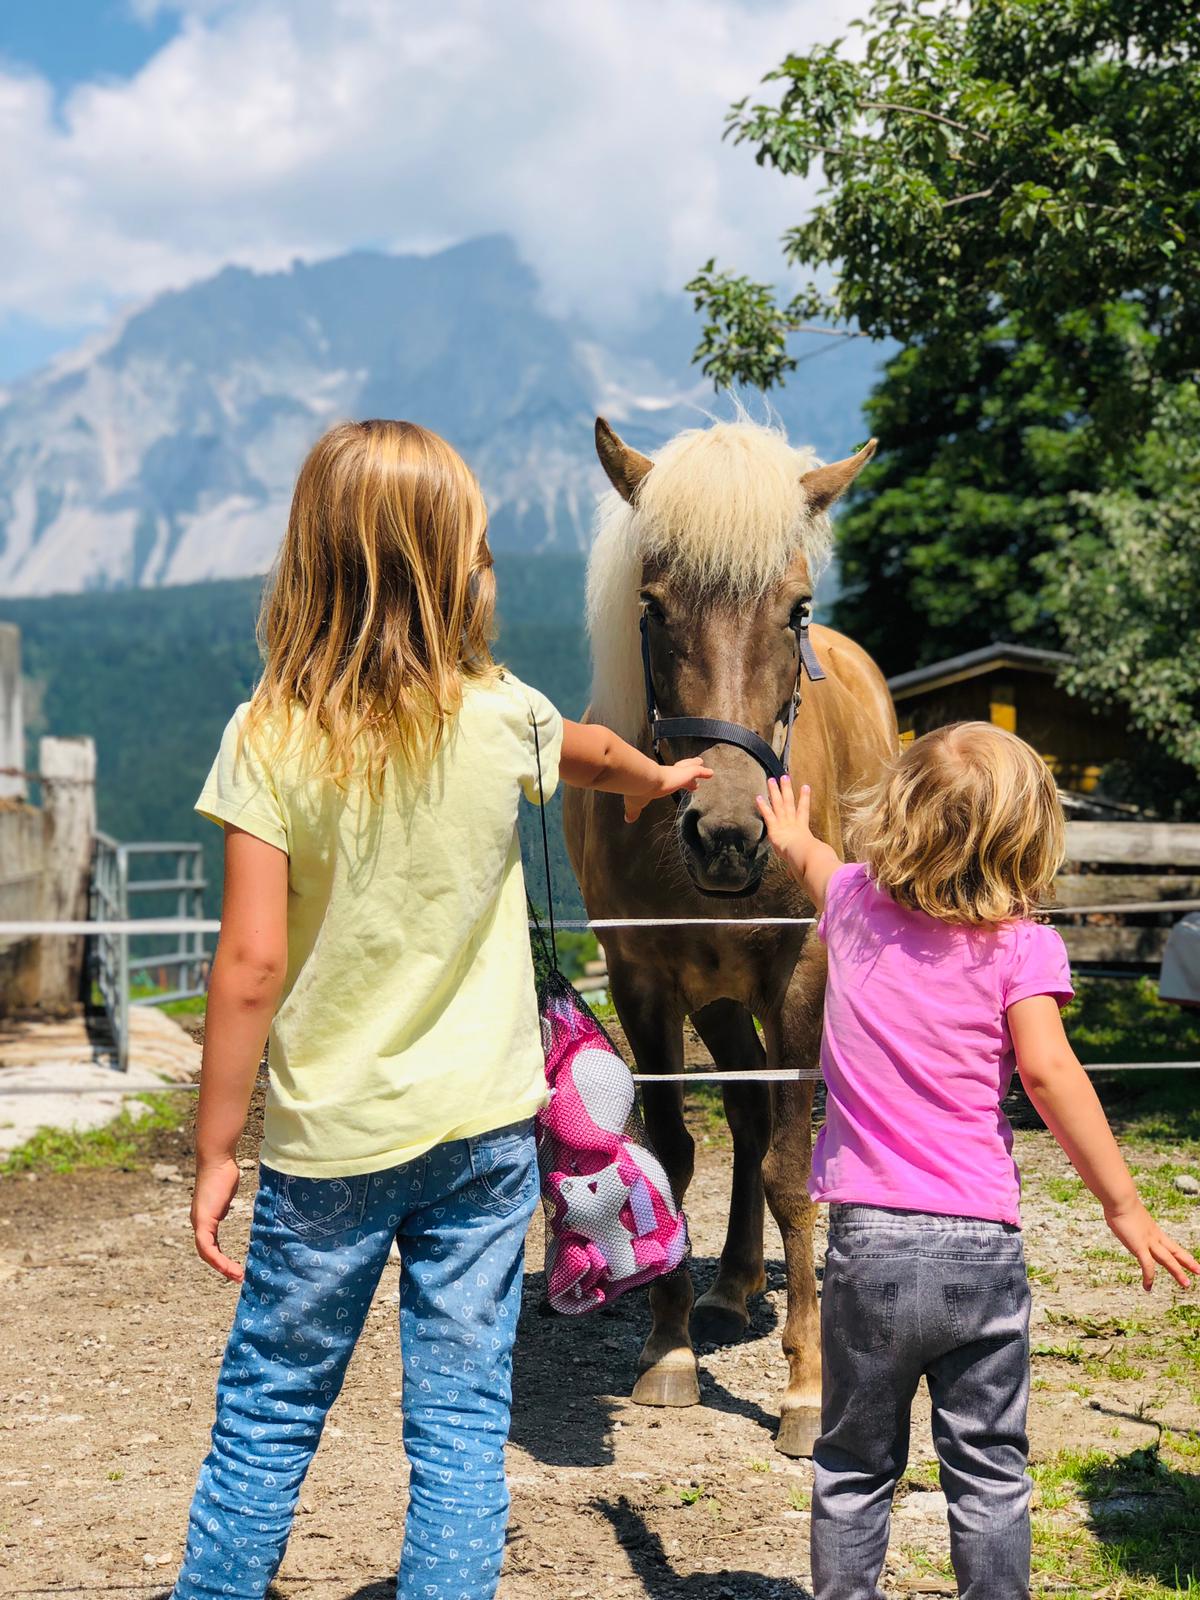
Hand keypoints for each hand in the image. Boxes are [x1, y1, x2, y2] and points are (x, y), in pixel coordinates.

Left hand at [192, 1155, 244, 1282]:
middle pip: (206, 1253)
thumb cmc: (223, 1172)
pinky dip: (217, 1258)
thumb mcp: (225, 1194)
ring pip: (206, 1253)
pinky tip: (227, 1266)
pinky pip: (207, 1246)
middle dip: (221, 1267)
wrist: (216, 1160)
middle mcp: (198, 1223)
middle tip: (238, 1277)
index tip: (234, 1268)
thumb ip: (223, 1205)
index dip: (220, 1258)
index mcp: (204, 1219)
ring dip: (221, 1267)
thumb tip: (223, 1211)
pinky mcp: (203, 1220)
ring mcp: (199, 1222)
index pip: (209, 1245)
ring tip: (237, 1276)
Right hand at [624, 757, 712, 822]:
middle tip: (691, 770)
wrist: (642, 781)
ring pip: (689, 769)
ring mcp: (677, 774)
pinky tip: (711, 773)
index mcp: (656, 781)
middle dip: (686, 772)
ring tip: (702, 765)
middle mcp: (667, 775)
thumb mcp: (635, 804)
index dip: (672, 780)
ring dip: (696, 767)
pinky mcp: (685, 774)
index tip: (674, 782)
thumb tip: (628, 819)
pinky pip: (698, 772)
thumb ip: (633, 811)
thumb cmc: (638, 790)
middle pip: (679, 772)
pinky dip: (704, 773)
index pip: (666, 779)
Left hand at [755, 775, 813, 871]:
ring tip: (771, 779)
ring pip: (779, 804)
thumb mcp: (812, 859)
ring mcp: (784, 824)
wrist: (807, 857)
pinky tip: (758, 797)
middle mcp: (793, 824)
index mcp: (803, 829)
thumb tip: (805, 875)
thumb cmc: (812, 859)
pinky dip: (763, 807)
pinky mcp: (775, 829)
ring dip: (775, 792)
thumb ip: (806, 865)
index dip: (804, 799)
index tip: (806, 786)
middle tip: (784, 776)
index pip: (804, 811)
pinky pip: (768, 816)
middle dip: (786, 789)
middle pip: (789, 802)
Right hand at [1104, 1195, 1198, 1289]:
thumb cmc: (1119, 1202)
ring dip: (1178, 1272)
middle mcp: (1154, 1237)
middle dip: (1187, 1263)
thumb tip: (1121, 1217)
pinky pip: (1147, 1265)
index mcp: (1153, 1230)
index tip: (1191, 1262)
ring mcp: (1148, 1242)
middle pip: (1174, 1252)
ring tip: (1186, 1284)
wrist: (1120, 1199)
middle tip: (1199, 1272)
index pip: (1171, 1245)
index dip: (1182, 1254)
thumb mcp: (1127, 1213)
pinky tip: (1148, 1287)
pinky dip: (1149, 1277)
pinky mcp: (1139, 1246)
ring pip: (1168, 1260)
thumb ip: (1128, 1219)